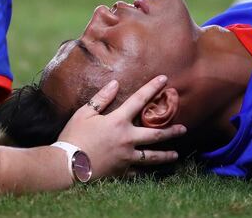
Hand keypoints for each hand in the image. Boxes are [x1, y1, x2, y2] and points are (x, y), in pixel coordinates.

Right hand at [57, 76, 185, 179]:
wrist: (67, 165)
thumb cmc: (73, 136)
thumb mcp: (84, 113)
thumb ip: (101, 98)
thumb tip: (115, 83)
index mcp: (118, 121)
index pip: (139, 100)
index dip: (152, 88)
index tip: (164, 79)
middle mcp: (127, 139)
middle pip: (155, 134)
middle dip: (171, 130)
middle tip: (184, 128)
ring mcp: (126, 157)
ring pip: (151, 157)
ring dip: (165, 155)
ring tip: (176, 155)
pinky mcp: (121, 171)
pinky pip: (138, 172)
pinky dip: (145, 171)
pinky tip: (152, 172)